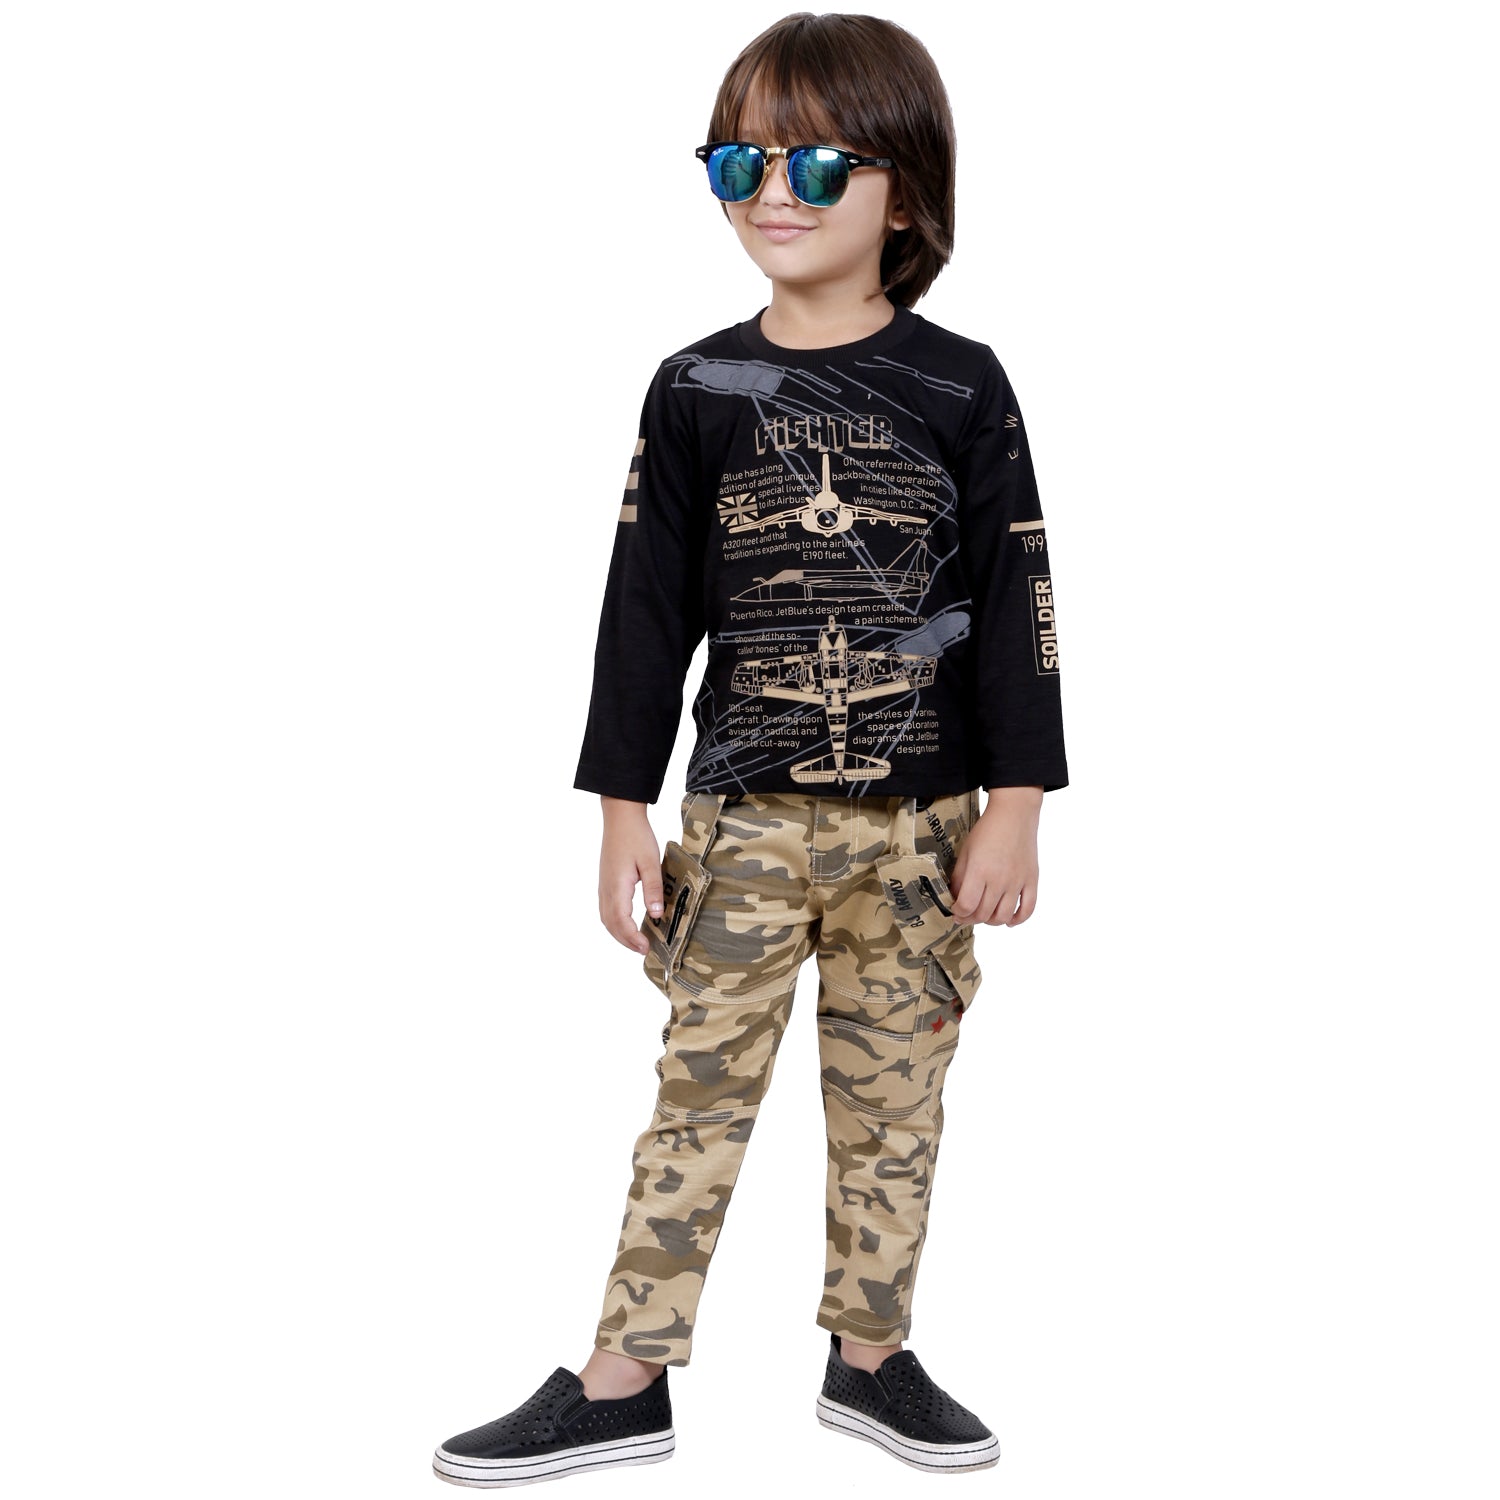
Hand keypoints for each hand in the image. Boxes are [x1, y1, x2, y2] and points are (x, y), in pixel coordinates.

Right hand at [597, 797, 661, 953]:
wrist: (620, 817)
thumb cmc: (636, 836)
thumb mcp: (651, 862)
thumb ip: (653, 889)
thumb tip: (655, 914)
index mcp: (617, 886)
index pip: (621, 921)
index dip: (632, 938)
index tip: (645, 947)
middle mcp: (606, 889)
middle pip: (611, 924)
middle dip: (626, 941)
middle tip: (644, 950)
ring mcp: (604, 886)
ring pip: (606, 918)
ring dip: (619, 934)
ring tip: (636, 942)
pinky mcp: (606, 882)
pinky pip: (607, 909)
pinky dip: (615, 923)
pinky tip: (627, 924)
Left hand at [949, 786, 1042, 926]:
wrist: (1014, 814)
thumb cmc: (988, 830)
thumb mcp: (966, 851)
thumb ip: (959, 876)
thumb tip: (954, 897)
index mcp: (980, 870)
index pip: (967, 905)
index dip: (958, 913)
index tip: (955, 911)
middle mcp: (1000, 879)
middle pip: (984, 914)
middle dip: (971, 918)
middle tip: (967, 915)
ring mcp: (1018, 881)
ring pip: (1004, 916)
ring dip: (992, 921)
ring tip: (985, 915)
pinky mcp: (1031, 880)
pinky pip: (1028, 909)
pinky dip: (1018, 919)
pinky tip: (1009, 920)